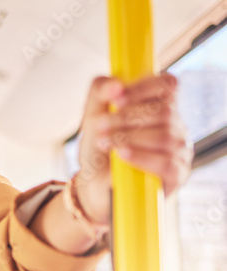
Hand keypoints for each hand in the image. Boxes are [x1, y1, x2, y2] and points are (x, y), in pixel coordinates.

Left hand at [74, 74, 192, 224]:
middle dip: (126, 117)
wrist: (94, 185)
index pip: (167, 85)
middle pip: (163, 112)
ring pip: (165, 137)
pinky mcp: (177, 175)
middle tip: (100, 126)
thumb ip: (99, 92)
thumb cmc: (99, 149)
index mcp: (160, 106)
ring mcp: (179, 150)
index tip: (115, 100)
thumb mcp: (92, 117)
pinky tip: (122, 155)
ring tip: (104, 143)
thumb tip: (116, 85)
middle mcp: (174, 126)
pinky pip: (167, 163)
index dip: (143, 88)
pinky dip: (141, 157)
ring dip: (129, 137)